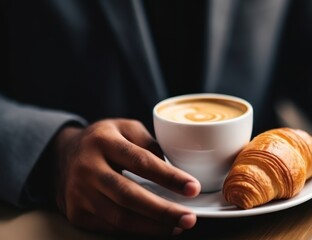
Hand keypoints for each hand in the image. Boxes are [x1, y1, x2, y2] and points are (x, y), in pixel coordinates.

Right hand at [52, 119, 200, 235]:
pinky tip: (154, 227)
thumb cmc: (104, 140)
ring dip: (152, 226)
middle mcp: (87, 167)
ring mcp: (78, 192)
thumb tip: (174, 169)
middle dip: (162, 211)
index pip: (141, 161)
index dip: (169, 177)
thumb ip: (150, 143)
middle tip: (189, 218)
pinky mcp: (75, 212)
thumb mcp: (126, 128)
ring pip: (119, 217)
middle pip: (129, 195)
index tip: (193, 188)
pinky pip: (109, 226)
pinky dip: (135, 229)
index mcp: (103, 141)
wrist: (62, 153)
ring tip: (178, 226)